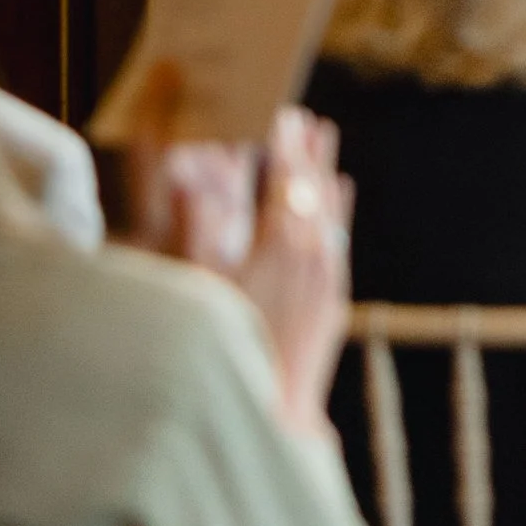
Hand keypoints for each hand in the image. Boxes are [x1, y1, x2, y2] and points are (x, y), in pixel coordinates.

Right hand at [127, 95, 351, 442]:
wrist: (271, 413)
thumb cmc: (223, 351)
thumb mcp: (199, 289)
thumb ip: (196, 229)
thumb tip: (185, 176)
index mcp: (282, 243)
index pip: (285, 178)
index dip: (282, 143)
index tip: (280, 112)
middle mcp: (314, 253)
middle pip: (314, 187)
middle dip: (306, 149)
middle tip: (303, 115)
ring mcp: (329, 276)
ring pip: (332, 210)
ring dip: (326, 171)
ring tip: (324, 137)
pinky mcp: (335, 299)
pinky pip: (340, 239)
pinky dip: (338, 209)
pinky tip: (339, 191)